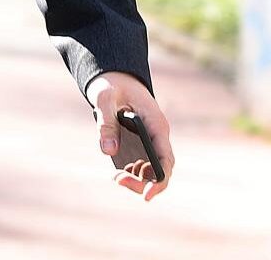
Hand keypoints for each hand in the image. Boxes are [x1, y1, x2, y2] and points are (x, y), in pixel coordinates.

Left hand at [87, 71, 174, 200]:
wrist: (116, 76)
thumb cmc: (113, 84)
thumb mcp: (105, 98)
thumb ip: (106, 123)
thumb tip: (108, 151)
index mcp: (156, 123)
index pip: (165, 158)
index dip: (159, 180)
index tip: (147, 195)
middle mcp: (158, 134)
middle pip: (161, 169)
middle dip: (143, 183)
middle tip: (118, 180)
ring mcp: (152, 139)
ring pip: (153, 169)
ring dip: (138, 179)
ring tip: (117, 176)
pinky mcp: (143, 141)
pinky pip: (145, 163)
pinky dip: (135, 172)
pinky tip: (121, 170)